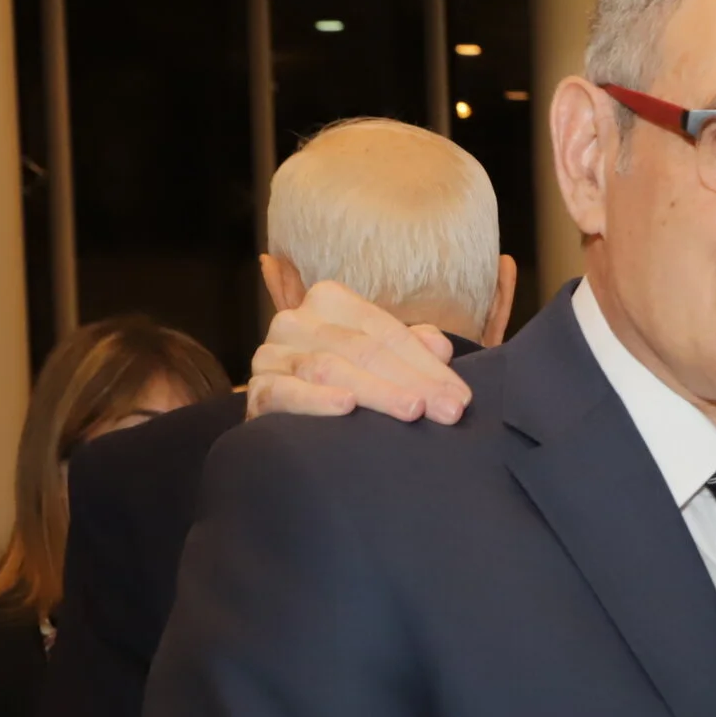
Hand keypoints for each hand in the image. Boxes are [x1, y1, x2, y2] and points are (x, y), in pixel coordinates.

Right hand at [245, 279, 470, 424]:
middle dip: (411, 381)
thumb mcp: (383, 357)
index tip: (459, 397)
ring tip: (411, 410)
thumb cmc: (348, 380)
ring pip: (330, 369)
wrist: (289, 414)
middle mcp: (296, 321)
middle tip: (446, 411)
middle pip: (363, 350)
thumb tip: (441, 348)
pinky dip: (315, 400)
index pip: (386, 331)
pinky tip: (345, 407)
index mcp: (330, 301)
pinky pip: (284, 393)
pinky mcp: (256, 389)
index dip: (427, 365)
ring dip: (376, 392)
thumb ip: (413, 348)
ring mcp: (271, 354)